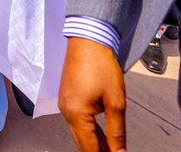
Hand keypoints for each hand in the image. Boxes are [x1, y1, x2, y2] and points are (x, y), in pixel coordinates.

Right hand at [59, 37, 127, 151]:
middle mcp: (66, 112)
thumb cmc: (101, 65)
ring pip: (79, 134)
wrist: (88, 40)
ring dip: (94, 143)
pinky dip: (88, 131)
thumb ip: (117, 131)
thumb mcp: (115, 101)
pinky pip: (76, 122)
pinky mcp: (67, 99)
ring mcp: (64, 105)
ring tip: (111, 149)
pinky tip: (101, 136)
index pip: (90, 148)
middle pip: (81, 144)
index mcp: (76, 114)